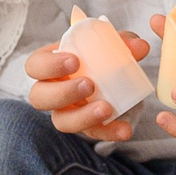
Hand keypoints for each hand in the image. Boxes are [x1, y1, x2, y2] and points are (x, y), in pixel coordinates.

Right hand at [23, 36, 149, 142]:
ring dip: (83, 116)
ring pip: (62, 122)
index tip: (74, 61)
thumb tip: (140, 46)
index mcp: (49, 64)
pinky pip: (92, 133)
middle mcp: (51, 91)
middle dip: (62, 93)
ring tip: (106, 108)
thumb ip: (123, 41)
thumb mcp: (109, 43)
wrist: (112, 77)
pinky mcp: (84, 127)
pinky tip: (124, 129)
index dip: (49, 65)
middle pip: (39, 98)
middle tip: (88, 85)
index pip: (35, 65)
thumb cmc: (99, 54)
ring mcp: (65, 112)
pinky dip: (109, 132)